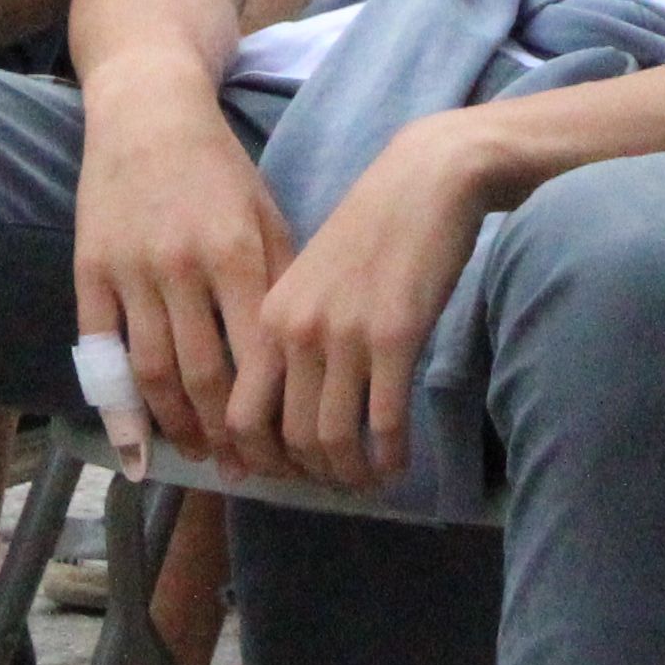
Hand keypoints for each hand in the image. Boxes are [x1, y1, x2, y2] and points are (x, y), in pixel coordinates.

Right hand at [71, 82, 295, 471]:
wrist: (147, 112)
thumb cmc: (219, 170)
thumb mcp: (266, 215)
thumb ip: (281, 282)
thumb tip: (299, 362)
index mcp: (237, 251)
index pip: (257, 355)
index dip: (270, 413)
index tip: (284, 449)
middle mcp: (182, 264)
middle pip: (204, 375)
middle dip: (227, 434)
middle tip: (243, 468)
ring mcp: (131, 269)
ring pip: (152, 372)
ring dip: (177, 427)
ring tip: (200, 454)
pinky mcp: (90, 270)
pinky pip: (101, 352)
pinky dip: (116, 407)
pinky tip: (136, 447)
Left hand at [234, 112, 496, 490]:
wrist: (424, 182)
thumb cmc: (369, 230)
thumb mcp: (307, 279)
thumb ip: (289, 334)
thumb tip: (284, 404)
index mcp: (267, 316)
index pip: (240, 416)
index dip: (257, 461)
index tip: (283, 475)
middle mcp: (297, 331)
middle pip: (286, 439)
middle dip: (309, 475)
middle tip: (332, 482)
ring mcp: (345, 336)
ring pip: (333, 440)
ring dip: (349, 474)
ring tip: (366, 479)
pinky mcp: (395, 337)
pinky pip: (383, 423)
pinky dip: (388, 457)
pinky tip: (396, 464)